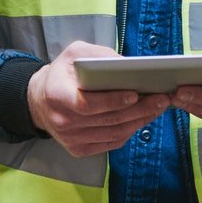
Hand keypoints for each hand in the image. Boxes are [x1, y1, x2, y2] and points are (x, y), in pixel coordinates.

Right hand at [27, 41, 169, 157]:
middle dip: (139, 110)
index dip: (112, 101)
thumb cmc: (62, 74)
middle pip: (107, 120)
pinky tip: (143, 118)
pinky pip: (111, 142)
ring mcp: (70, 139)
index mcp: (57, 95)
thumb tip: (129, 66)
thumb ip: (99, 56)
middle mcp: (62, 121)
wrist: (41, 100)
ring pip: (113, 133)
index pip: (87, 104)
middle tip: (161, 99)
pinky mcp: (79, 149)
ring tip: (158, 107)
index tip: (135, 94)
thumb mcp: (74, 54)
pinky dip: (130, 131)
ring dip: (140, 121)